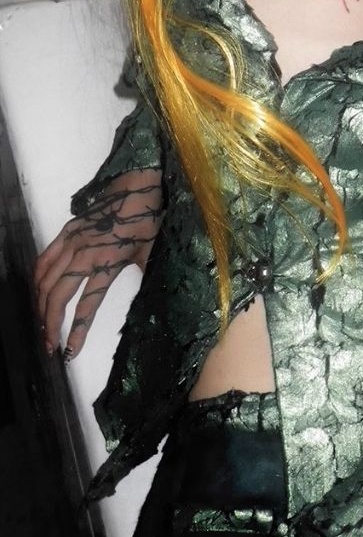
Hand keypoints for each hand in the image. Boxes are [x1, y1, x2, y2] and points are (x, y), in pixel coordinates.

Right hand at [34, 168, 162, 359]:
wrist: (136, 185)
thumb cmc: (147, 219)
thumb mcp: (151, 252)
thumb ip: (144, 276)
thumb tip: (149, 300)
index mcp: (108, 262)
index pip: (87, 305)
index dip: (77, 331)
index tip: (70, 352)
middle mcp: (84, 254)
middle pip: (58, 296)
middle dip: (50, 324)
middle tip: (49, 345)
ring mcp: (71, 241)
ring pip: (45, 280)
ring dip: (40, 305)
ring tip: (42, 324)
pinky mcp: (66, 231)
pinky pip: (44, 259)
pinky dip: (37, 278)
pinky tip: (38, 292)